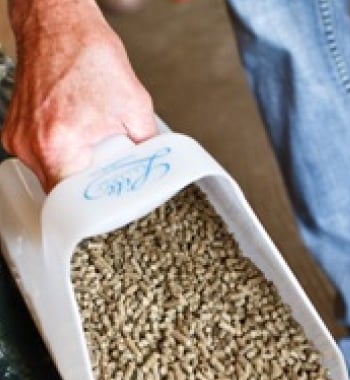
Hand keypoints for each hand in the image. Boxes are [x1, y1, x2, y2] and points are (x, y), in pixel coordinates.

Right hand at [2, 0, 155, 191]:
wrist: (57, 21)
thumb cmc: (87, 54)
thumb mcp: (135, 107)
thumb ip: (147, 147)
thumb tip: (156, 168)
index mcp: (58, 145)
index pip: (71, 205)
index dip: (94, 209)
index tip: (109, 208)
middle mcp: (31, 145)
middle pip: (62, 193)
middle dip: (89, 188)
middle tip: (109, 175)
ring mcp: (19, 138)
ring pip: (52, 176)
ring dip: (76, 170)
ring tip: (92, 146)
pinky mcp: (15, 130)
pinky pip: (41, 157)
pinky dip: (62, 153)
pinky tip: (78, 135)